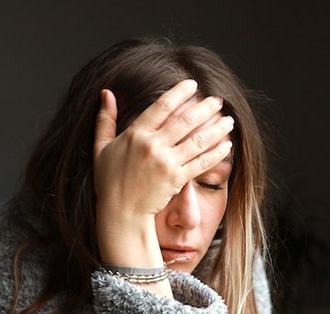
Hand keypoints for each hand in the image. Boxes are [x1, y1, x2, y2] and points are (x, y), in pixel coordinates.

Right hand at [92, 79, 233, 265]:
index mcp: (136, 134)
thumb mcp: (101, 147)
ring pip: (198, 140)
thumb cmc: (110, 180)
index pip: (162, 106)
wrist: (121, 212)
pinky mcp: (177, 179)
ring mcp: (166, 163)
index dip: (179, 92)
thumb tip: (106, 92)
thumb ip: (105, 119)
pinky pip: (201, 163)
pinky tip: (227, 145)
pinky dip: (216, 153)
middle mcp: (153, 146)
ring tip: (228, 120)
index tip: (193, 85)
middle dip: (205, 108)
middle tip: (218, 100)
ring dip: (216, 129)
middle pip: (185, 120)